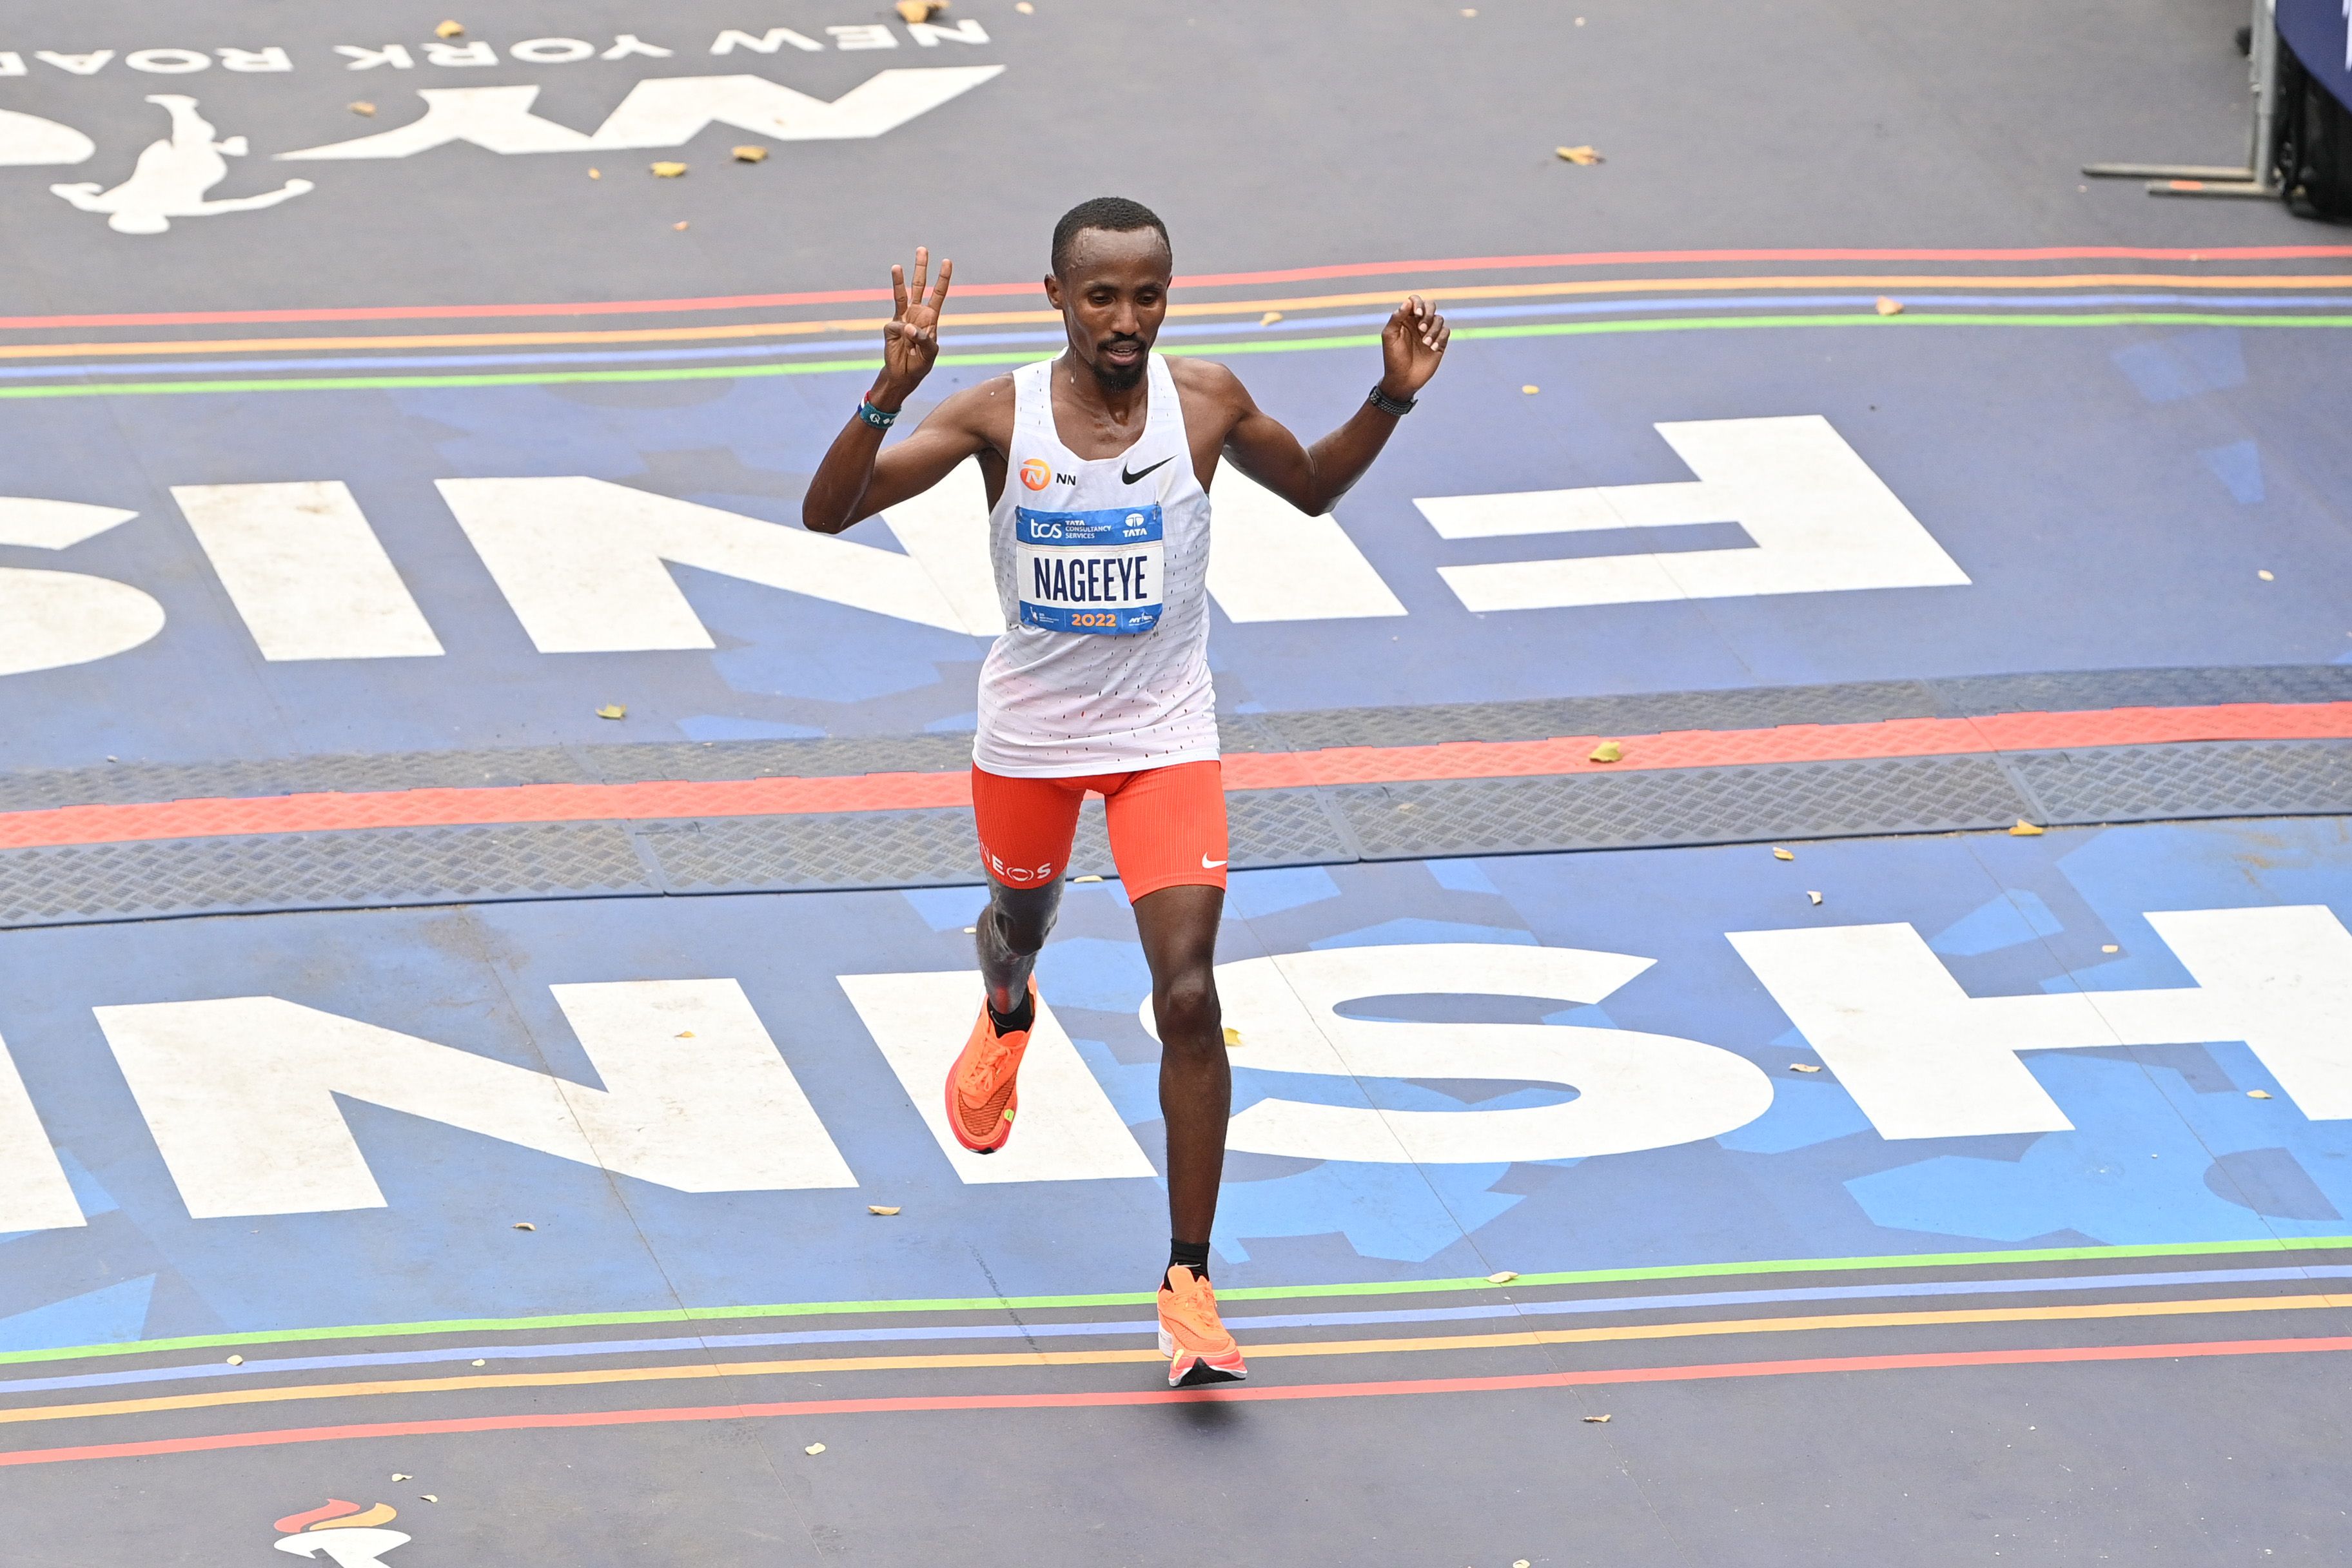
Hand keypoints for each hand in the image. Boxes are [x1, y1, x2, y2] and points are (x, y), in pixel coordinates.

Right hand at [875, 245, 952, 407]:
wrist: (904, 375)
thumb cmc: (921, 363)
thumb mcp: (931, 353)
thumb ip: (924, 339)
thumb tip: (908, 326)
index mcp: (930, 317)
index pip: (938, 294)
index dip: (942, 279)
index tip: (947, 262)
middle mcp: (916, 313)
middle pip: (919, 286)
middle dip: (921, 268)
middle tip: (922, 249)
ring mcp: (902, 318)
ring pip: (901, 295)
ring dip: (899, 281)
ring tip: (897, 266)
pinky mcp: (891, 327)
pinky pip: (896, 326)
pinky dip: (902, 335)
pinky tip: (905, 344)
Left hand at [1377, 294, 1448, 399]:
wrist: (1403, 379)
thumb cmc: (1393, 358)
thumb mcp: (1389, 336)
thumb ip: (1396, 318)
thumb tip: (1407, 302)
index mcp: (1406, 319)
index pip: (1415, 301)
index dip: (1418, 303)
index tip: (1417, 314)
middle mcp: (1419, 323)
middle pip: (1431, 306)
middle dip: (1428, 314)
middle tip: (1420, 329)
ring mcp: (1430, 332)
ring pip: (1439, 319)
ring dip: (1433, 330)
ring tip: (1425, 344)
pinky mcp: (1439, 343)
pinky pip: (1446, 332)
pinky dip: (1440, 338)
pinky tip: (1432, 348)